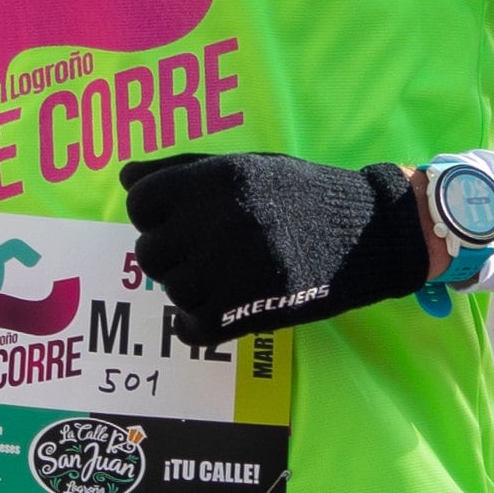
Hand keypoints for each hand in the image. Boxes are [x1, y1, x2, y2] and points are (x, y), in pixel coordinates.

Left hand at [118, 153, 428, 344]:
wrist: (367, 232)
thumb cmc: (301, 194)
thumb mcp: (245, 166)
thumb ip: (183, 170)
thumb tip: (126, 177)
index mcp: (216, 180)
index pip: (140, 203)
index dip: (152, 213)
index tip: (176, 219)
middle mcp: (218, 222)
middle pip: (149, 251)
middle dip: (168, 253)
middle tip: (200, 252)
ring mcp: (232, 269)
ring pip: (171, 290)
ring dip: (186, 287)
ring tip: (217, 276)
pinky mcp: (248, 311)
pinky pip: (192, 326)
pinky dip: (194, 322)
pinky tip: (214, 307)